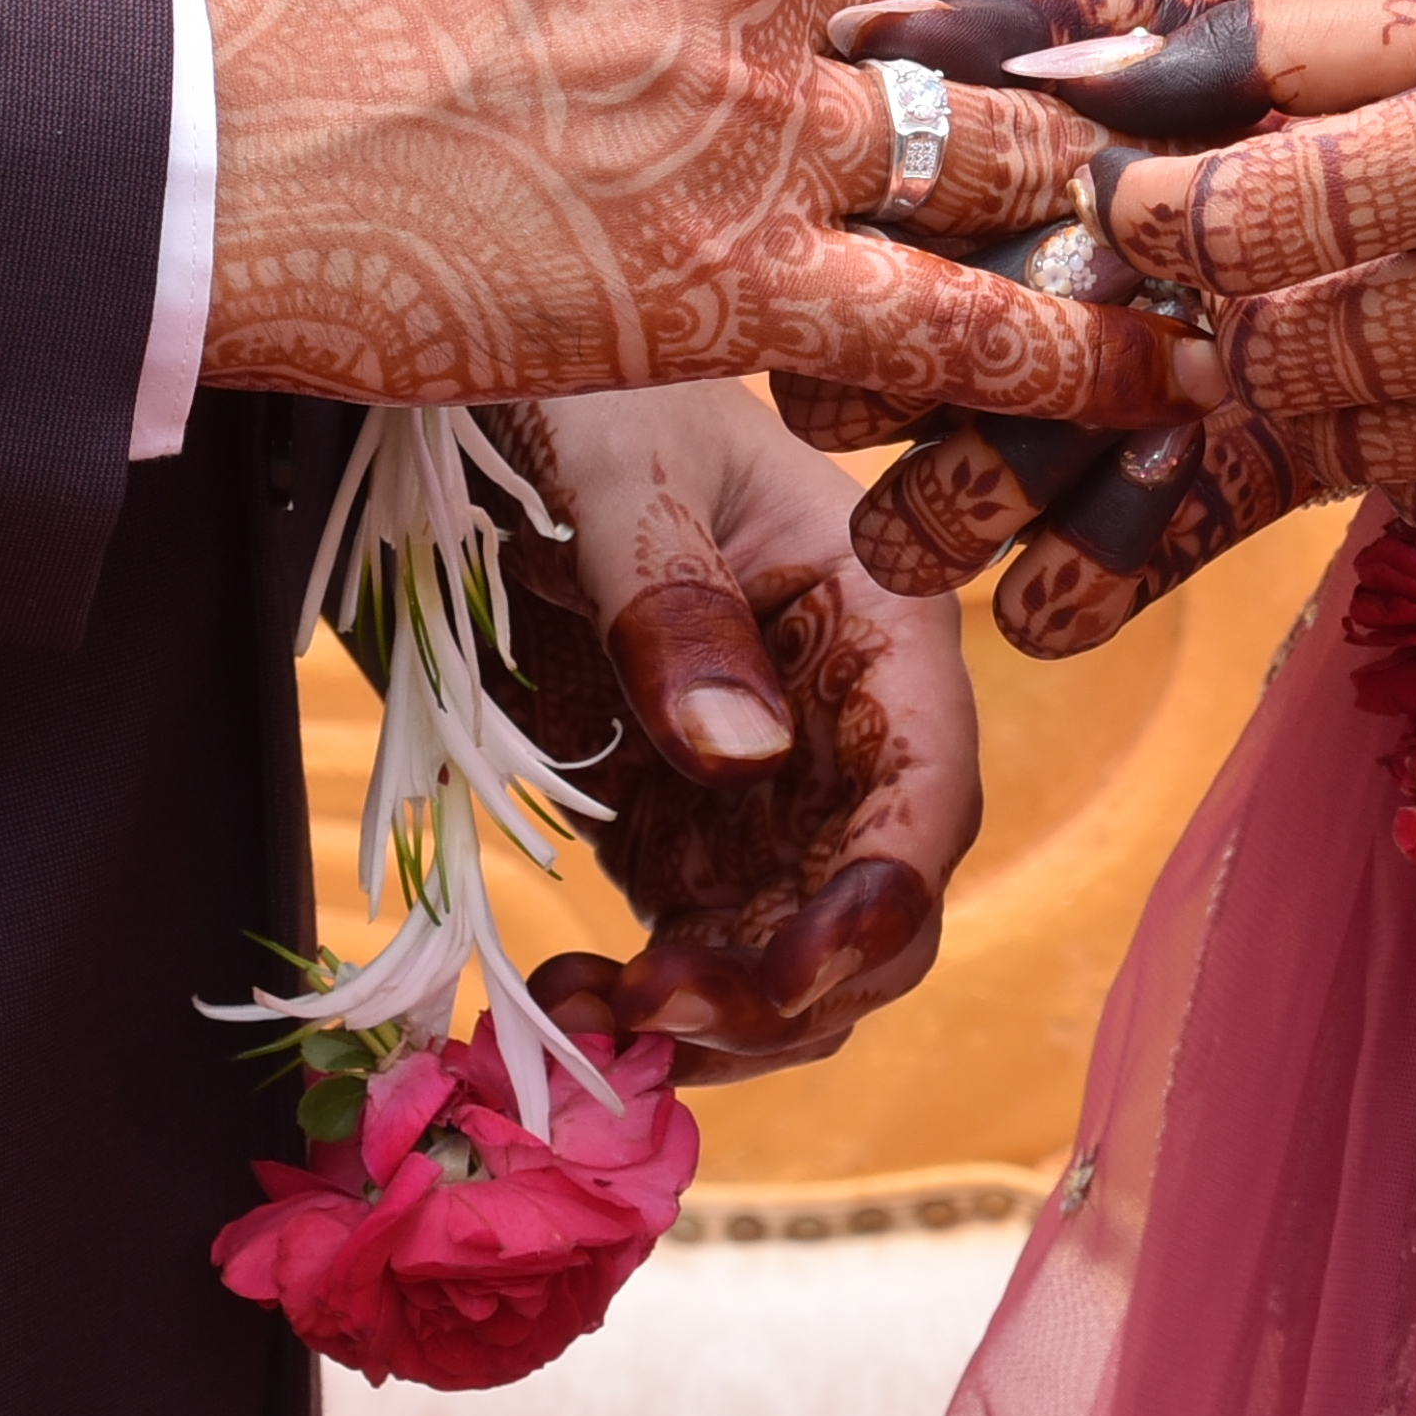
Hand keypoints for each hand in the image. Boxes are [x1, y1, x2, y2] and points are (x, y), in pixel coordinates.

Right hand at [166, 0, 1167, 416]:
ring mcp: (753, 123)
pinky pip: (952, 322)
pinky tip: (1164, 381)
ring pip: (983, 150)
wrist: (153, 130)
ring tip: (1149, 247)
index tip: (827, 1)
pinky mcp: (733, 282)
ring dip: (1068, 198)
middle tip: (1004, 134)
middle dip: (965, 73)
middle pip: (925, 7)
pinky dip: (1074, 356)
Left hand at [488, 386, 974, 1077]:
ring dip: (715, 1021)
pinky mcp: (691, 835)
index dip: (878, 902)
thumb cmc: (582, 394)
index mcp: (878, 620)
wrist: (486, 395)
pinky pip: (704, 955)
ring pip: (798, 963)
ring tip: (589, 1015)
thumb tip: (740, 758)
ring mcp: (774, 794)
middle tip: (652, 1008)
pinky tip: (563, 995)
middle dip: (788, 991)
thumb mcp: (614, 465)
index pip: (929, 792)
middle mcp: (850, 726)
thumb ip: (671, 601)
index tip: (787, 975)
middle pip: (877, 913)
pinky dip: (646, 1003)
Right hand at [764, 0, 1315, 658]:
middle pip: (836, 413)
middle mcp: (933, 349)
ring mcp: (1016, 459)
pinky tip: (1187, 458)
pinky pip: (1047, 613)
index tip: (1045, 190)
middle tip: (1103, 296)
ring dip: (1008, 480)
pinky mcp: (1123, 540)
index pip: (814, 274)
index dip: (905, 243)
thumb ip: (1024, 10)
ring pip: (915, 536)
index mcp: (902, 228)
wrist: (1367, 140)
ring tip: (1144, 396)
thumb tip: (885, 38)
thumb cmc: (1225, 59)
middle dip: (949, 368)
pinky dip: (1099, 559)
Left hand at [1051, 0, 1415, 533]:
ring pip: (1366, 450)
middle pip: (1301, 356)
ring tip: (1330, 320)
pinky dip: (1412, 453)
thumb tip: (1088, 84)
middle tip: (1220, 282)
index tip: (1132, 200)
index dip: (1165, 217)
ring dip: (1311, 397)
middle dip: (1229, 324)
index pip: (1270, 216)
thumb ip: (1298, 45)